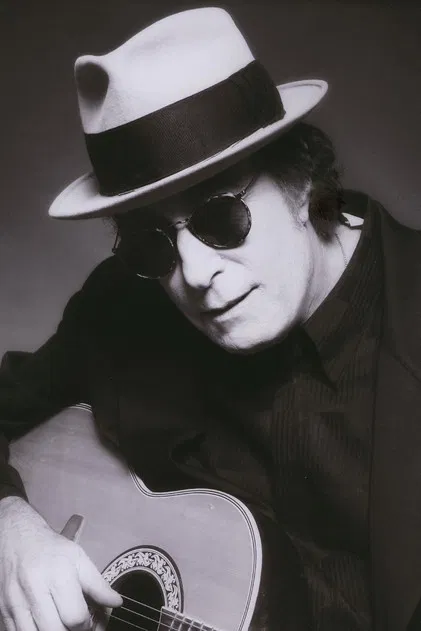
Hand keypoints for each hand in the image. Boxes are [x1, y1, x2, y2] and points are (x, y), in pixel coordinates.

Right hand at [0, 497, 121, 630]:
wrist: (17, 538)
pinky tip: (44, 625)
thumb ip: (97, 584)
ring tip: (61, 624)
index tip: (90, 620)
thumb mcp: (78, 558)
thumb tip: (116, 603)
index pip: (75, 617)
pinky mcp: (3, 610)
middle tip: (76, 625)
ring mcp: (15, 603)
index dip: (87, 625)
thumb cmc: (51, 548)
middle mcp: (34, 590)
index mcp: (58, 575)